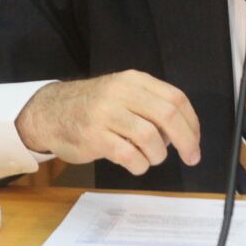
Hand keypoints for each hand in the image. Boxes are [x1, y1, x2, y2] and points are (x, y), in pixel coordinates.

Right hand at [15, 70, 200, 173]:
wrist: (50, 112)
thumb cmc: (94, 107)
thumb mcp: (123, 94)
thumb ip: (151, 106)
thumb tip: (183, 133)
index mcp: (135, 81)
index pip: (176, 98)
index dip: (192, 123)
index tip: (195, 142)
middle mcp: (122, 93)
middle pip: (167, 116)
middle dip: (186, 141)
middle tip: (191, 157)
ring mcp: (106, 114)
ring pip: (150, 137)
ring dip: (158, 155)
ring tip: (151, 158)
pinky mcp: (94, 136)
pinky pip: (128, 155)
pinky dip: (139, 165)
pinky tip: (136, 165)